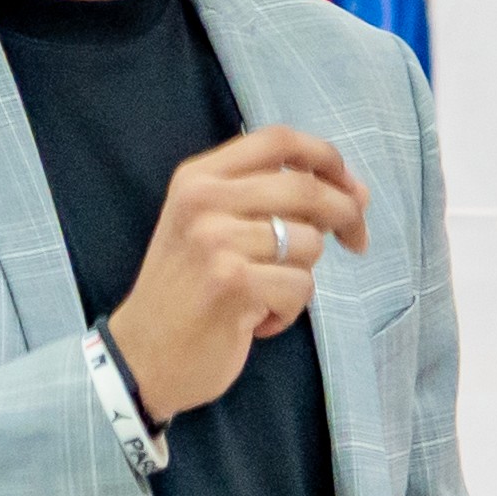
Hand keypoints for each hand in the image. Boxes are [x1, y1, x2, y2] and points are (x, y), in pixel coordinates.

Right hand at [105, 126, 364, 422]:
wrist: (140, 355)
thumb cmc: (187, 291)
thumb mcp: (210, 226)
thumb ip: (271, 201)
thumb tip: (356, 193)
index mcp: (198, 178)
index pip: (278, 140)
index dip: (327, 158)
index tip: (350, 188)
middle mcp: (203, 200)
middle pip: (306, 187)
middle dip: (346, 214)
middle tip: (356, 241)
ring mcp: (216, 241)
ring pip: (309, 243)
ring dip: (302, 275)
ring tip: (265, 293)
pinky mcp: (233, 283)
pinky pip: (301, 287)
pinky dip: (289, 310)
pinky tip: (255, 320)